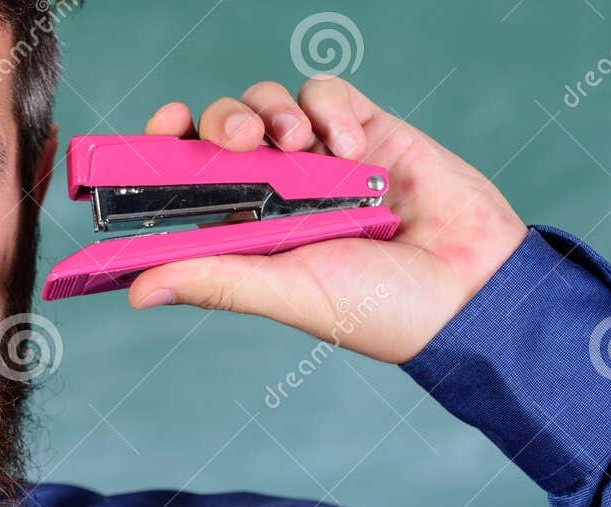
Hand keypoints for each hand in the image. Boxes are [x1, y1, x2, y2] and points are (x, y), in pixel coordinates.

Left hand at [128, 77, 527, 363]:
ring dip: (275, 113)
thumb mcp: (287, 292)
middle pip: (221, 129)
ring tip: (302, 148)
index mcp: (244, 229)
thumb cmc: (379, 309)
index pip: (186, 177)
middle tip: (240, 141)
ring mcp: (319, 160)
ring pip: (268, 102)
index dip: (166, 147)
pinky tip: (353, 150)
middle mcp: (275, 191)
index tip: (163, 128)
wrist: (471, 289)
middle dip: (222, 122)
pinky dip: (330, 110)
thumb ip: (216, 279)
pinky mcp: (366, 131)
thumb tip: (139, 291)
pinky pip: (326, 93)